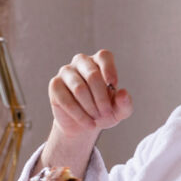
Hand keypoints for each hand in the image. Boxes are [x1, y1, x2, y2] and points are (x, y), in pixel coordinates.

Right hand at [41, 50, 133, 174]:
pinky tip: (88, 124)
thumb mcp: (119, 110)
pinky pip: (66, 99)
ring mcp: (66, 72)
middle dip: (102, 98)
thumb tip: (123, 93)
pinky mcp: (55, 85)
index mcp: (99, 62)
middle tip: (107, 114)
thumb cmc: (104, 111)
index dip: (110, 70)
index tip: (114, 87)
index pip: (104, 56)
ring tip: (97, 119)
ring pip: (79, 88)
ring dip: (90, 107)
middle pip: (92, 75)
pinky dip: (79, 115)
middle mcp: (81, 62)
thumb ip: (125, 103)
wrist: (85, 124)